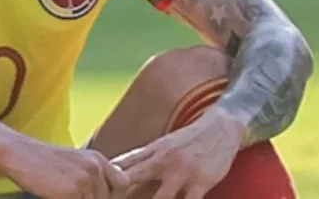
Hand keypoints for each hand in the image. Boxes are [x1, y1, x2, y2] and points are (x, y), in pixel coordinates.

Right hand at [1, 138, 130, 198]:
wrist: (19, 153)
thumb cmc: (41, 161)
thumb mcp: (74, 163)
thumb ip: (91, 177)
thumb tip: (100, 195)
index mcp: (98, 159)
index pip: (123, 184)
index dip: (114, 196)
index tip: (100, 197)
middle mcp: (95, 168)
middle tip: (74, 195)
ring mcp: (85, 180)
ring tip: (62, 194)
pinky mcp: (72, 192)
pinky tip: (56, 196)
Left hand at [110, 106, 247, 198]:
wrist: (221, 126)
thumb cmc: (189, 139)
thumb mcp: (162, 144)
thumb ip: (140, 158)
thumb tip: (114, 168)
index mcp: (151, 152)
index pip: (121, 168)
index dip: (105, 182)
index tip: (96, 192)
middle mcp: (162, 161)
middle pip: (131, 181)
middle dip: (120, 195)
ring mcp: (181, 172)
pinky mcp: (200, 182)